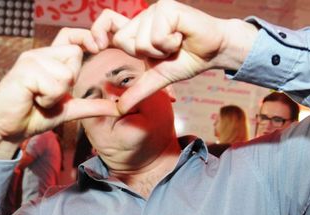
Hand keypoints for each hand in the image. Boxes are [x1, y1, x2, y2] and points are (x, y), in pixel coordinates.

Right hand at [0, 28, 119, 157]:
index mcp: (48, 60)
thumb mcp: (67, 110)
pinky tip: (33, 101)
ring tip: (39, 99)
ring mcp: (30, 61)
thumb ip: (90, 106)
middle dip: (70, 80)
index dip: (86, 37)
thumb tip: (116, 108)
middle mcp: (38, 55)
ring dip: (57, 94)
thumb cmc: (32, 117)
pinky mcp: (24, 72)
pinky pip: (54, 84)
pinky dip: (48, 99)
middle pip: (74, 54)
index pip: (70, 35)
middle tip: (49, 95)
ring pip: (66, 73)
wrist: (6, 130)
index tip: (99, 47)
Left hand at [90, 0, 257, 112]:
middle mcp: (143, 17)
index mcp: (137, 30)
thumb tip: (119, 109)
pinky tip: (181, 37)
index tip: (95, 46)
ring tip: (176, 44)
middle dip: (145, 54)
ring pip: (140, 41)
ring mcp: (154, 9)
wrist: (214, 51)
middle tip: (166, 50)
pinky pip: (156, 36)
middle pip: (123, 41)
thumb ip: (138, 91)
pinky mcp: (167, 7)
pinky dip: (170, 44)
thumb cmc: (188, 60)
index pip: (107, 23)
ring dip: (161, 50)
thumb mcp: (158, 78)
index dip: (97, 32)